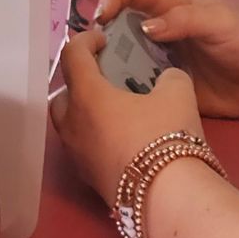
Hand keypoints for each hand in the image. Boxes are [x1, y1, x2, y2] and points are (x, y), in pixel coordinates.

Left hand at [52, 27, 206, 208]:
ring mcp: (76, 155)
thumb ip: (168, 76)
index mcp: (86, 96)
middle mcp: (72, 124)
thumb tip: (165, 79)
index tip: (102, 40)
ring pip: (69, 124)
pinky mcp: (87, 178)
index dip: (85, 40)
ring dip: (84, 111)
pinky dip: (94, 136)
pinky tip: (122, 138)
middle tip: (104, 77)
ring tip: (114, 109)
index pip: (72, 56)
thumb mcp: (177, 92)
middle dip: (78, 81)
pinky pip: (82, 147)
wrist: (167, 197)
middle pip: (61, 94)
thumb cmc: (166, 135)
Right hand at [91, 0, 238, 118]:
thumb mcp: (220, 21)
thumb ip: (184, 20)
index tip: (100, 21)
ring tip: (95, 85)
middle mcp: (159, 33)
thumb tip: (144, 28)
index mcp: (170, 6)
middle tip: (89, 59)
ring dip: (107, 68)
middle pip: (117, 26)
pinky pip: (138, 90)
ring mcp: (161, 63)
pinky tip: (115, 106)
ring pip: (122, 60)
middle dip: (99, 37)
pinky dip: (123, 94)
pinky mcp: (167, 91)